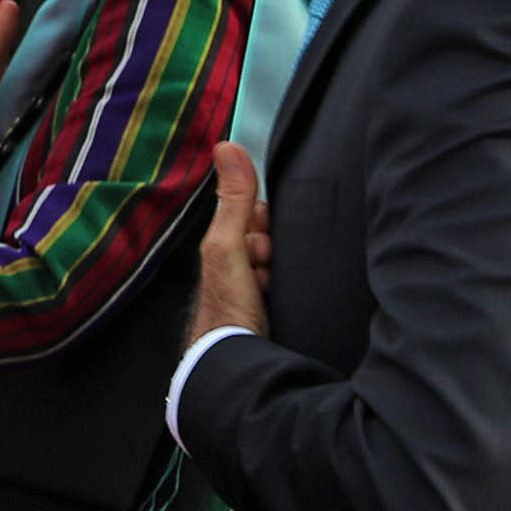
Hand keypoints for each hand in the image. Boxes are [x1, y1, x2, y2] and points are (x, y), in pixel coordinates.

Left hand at [187, 141, 270, 345]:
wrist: (238, 365)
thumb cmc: (226, 308)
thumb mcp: (229, 245)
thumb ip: (233, 200)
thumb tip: (227, 145)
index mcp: (220, 246)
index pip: (255, 215)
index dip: (263, 224)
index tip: (259, 241)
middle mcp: (233, 266)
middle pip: (270, 239)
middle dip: (270, 251)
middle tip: (261, 271)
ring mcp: (250, 291)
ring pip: (282, 264)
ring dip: (280, 275)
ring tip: (267, 292)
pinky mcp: (270, 312)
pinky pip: (290, 289)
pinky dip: (288, 293)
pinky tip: (280, 304)